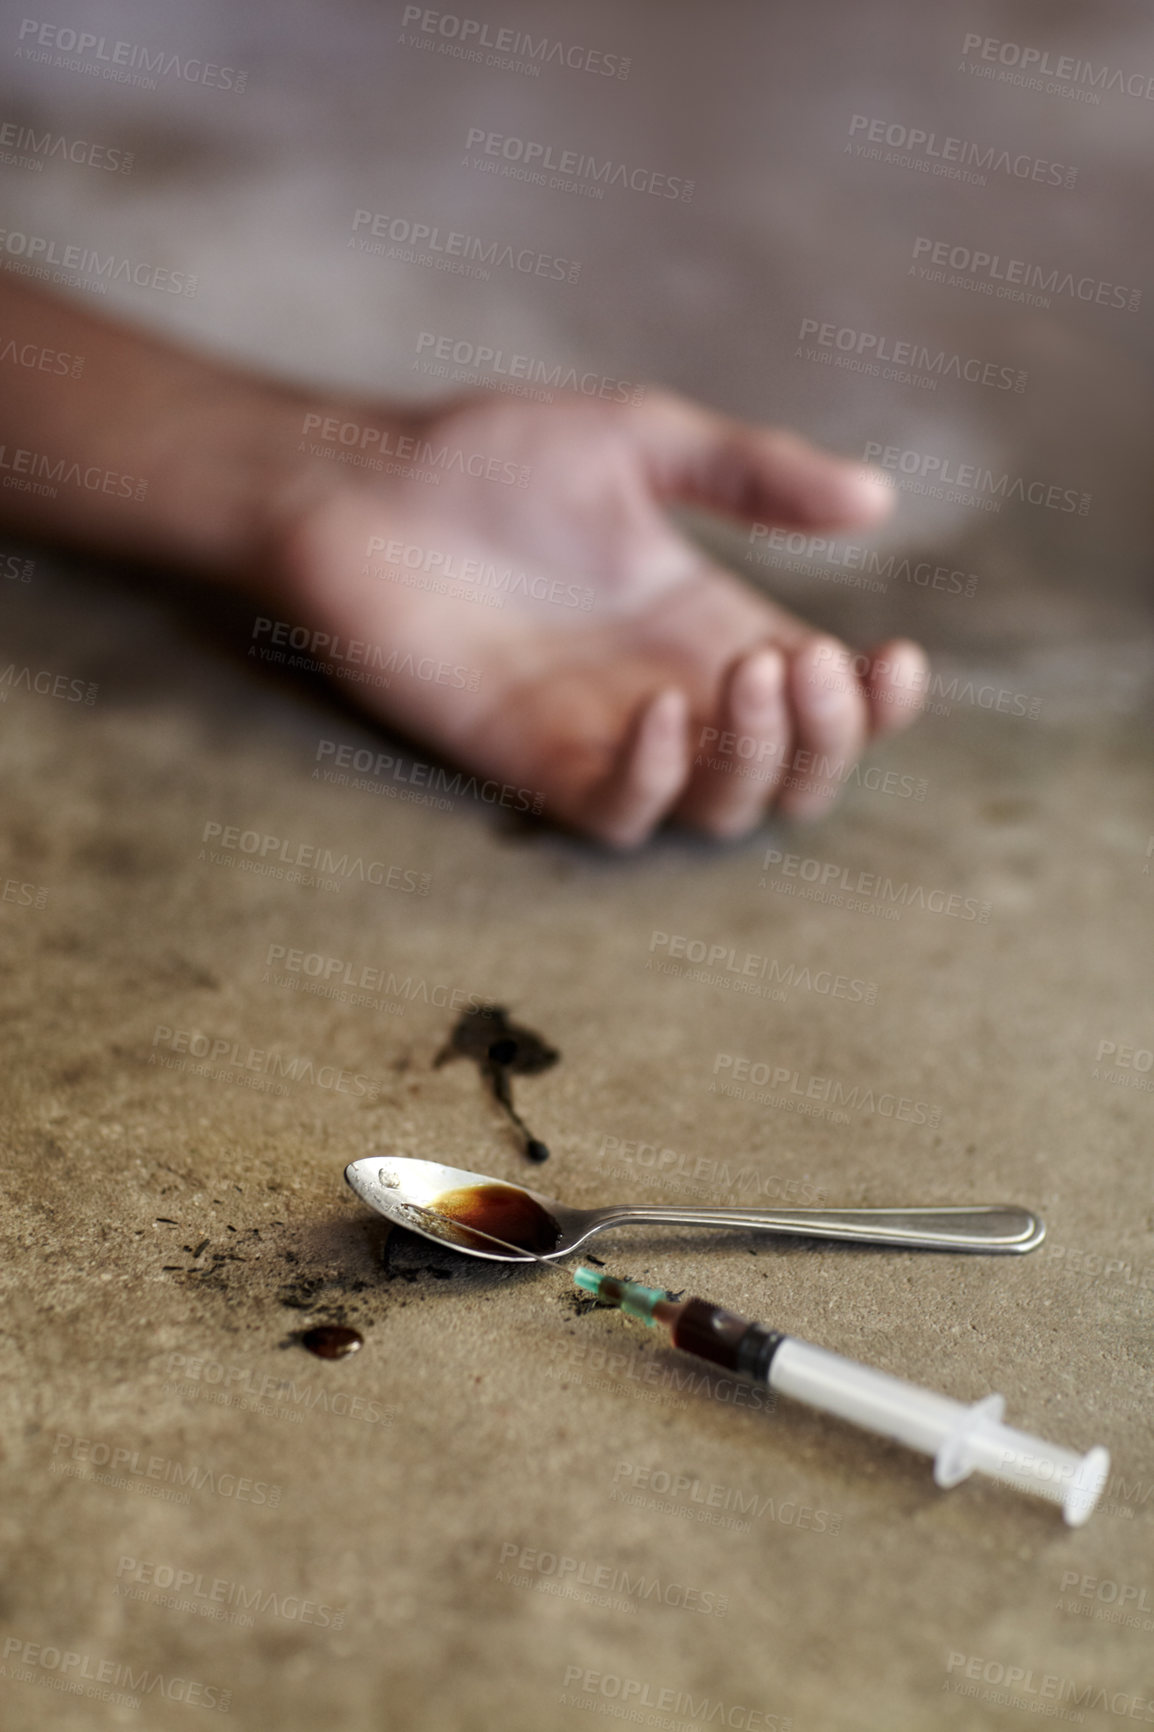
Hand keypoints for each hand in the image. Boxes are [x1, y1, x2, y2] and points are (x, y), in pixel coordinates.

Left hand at [271, 389, 925, 846]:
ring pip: (723, 808)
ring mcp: (606, 735)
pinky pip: (621, 815)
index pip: (825, 697)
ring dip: (758, 756)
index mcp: (710, 623)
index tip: (896, 655)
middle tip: (802, 662)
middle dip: (828, 735)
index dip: (878, 702)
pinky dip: (656, 778)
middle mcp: (674, 692)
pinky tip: (659, 709)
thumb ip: (753, 472)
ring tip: (749, 673)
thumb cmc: (486, 459)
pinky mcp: (532, 764)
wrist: (357, 486)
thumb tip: (879, 500)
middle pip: (791, 771)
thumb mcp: (642, 439)